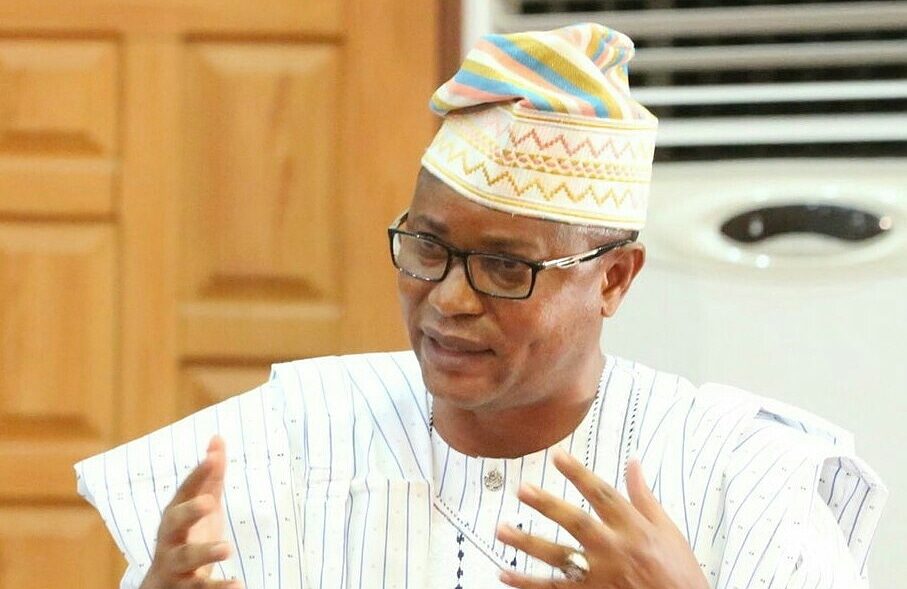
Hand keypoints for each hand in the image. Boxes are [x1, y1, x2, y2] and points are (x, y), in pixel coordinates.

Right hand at [140, 436, 241, 588]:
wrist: (164, 587)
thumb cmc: (186, 537)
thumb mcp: (200, 506)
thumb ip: (210, 476)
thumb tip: (217, 438)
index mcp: (174, 516)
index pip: (183, 492)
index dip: (197, 475)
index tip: (212, 458)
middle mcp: (169, 539)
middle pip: (173, 524)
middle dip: (190, 512)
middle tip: (210, 503)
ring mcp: (175, 566)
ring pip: (186, 560)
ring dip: (205, 552)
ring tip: (227, 548)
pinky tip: (239, 585)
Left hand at [496, 448, 707, 588]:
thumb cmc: (680, 573)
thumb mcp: (668, 531)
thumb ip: (644, 497)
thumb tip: (633, 463)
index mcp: (634, 528)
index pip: (602, 494)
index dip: (579, 474)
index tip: (557, 456)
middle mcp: (615, 550)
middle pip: (576, 523)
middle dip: (548, 505)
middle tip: (522, 489)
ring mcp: (602, 577)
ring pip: (558, 558)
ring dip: (527, 544)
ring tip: (500, 530)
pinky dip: (528, 584)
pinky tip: (505, 575)